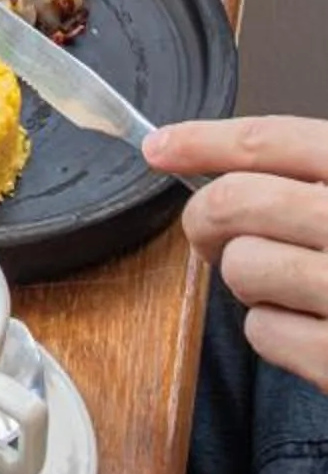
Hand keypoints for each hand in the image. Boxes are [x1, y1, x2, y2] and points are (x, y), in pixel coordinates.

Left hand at [147, 116, 327, 393]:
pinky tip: (312, 331)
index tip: (161, 148)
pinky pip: (265, 334)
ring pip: (243, 269)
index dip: (204, 140)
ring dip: (249, 281)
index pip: (273, 140)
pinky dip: (274, 334)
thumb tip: (228, 164)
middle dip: (206, 217)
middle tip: (212, 233)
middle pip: (238, 203)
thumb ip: (322, 178)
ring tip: (290, 287)